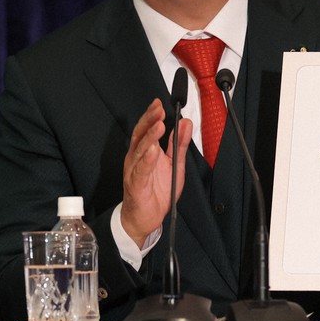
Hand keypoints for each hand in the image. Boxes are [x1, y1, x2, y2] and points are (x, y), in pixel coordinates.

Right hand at [120, 98, 191, 247]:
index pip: (146, 129)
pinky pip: (141, 171)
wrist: (145, 218)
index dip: (151, 115)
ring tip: (158, 125)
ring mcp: (134, 171)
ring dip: (149, 137)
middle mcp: (136, 158)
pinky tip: (153, 150)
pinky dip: (147, 160)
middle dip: (149, 120)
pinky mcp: (136, 186)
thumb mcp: (174, 164)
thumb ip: (178, 144)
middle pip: (140, 135)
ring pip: (140, 151)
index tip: (159, 103)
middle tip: (158, 109)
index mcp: (144, 151)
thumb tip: (185, 123)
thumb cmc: (156, 191)